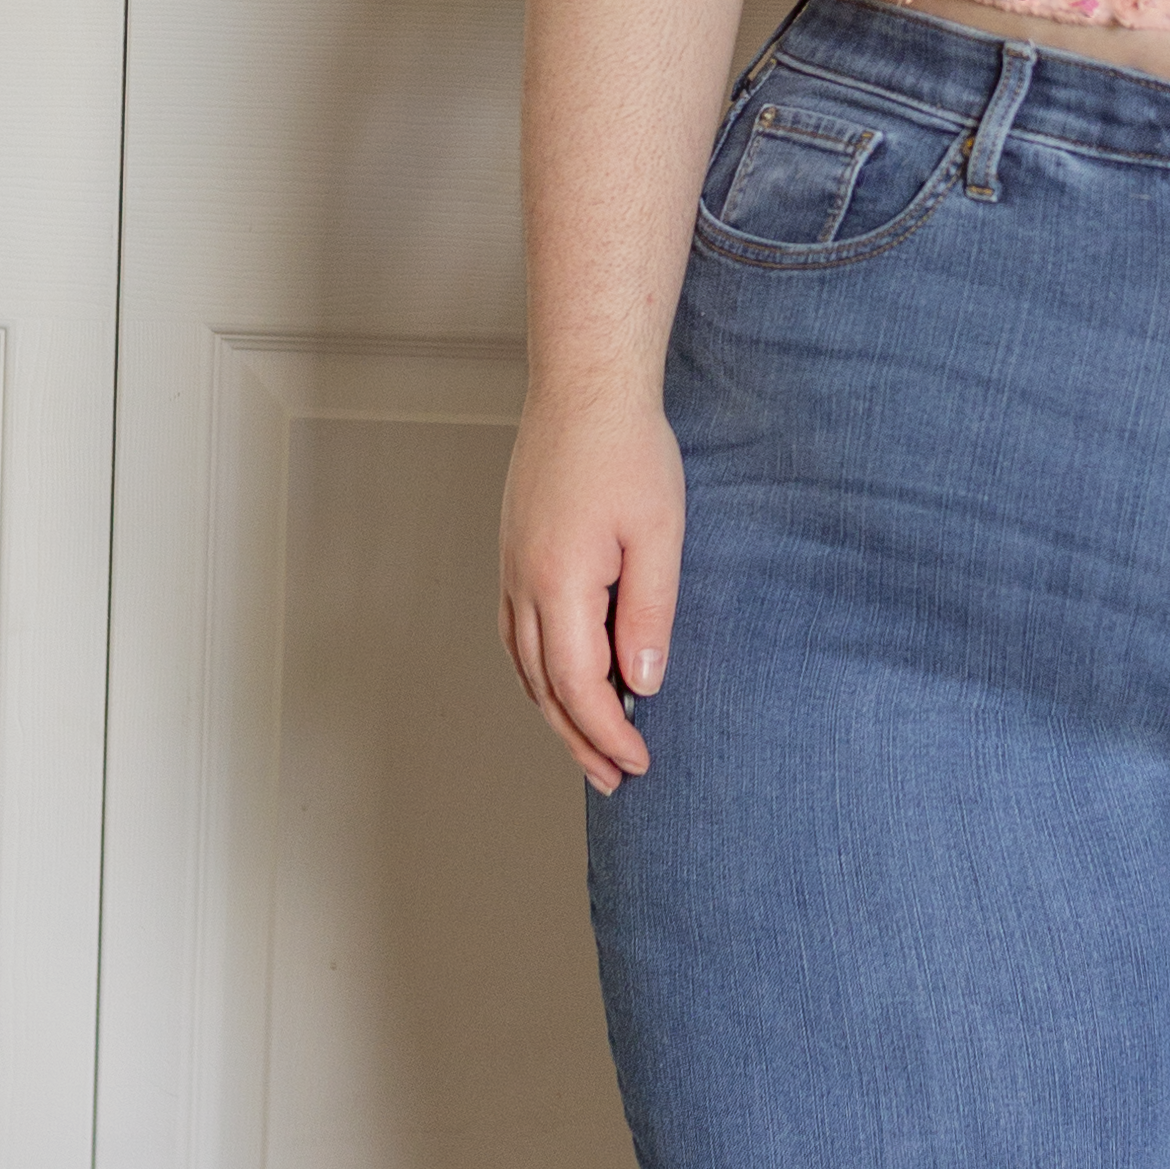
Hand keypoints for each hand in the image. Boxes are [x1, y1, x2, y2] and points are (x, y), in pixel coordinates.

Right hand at [500, 381, 685, 794]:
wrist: (584, 387)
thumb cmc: (628, 451)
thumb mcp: (659, 536)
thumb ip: (649, 614)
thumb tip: (641, 684)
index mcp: (558, 584)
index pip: (578, 686)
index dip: (607, 733)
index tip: (638, 763)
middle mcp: (521, 584)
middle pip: (543, 688)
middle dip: (579, 740)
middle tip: (613, 781)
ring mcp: (510, 569)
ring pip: (523, 665)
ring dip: (554, 713)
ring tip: (589, 748)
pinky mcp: (512, 554)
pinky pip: (515, 634)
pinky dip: (536, 673)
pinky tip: (560, 684)